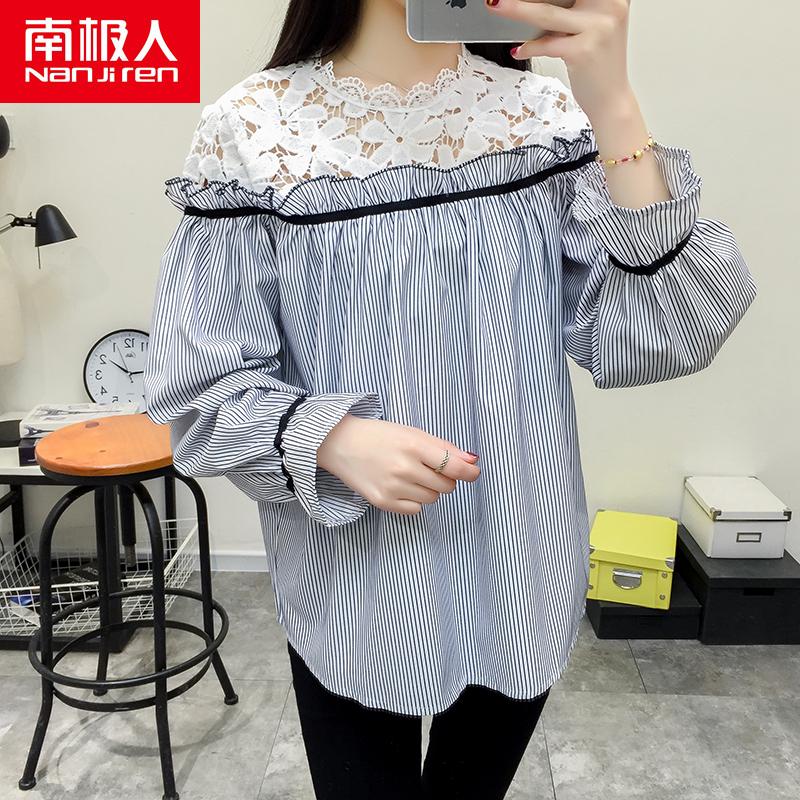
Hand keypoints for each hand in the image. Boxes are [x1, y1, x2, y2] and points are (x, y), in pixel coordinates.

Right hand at [317, 414, 480, 515]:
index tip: (473, 473)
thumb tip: (472, 461)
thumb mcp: (413, 433)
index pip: (454, 466)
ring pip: (433, 498)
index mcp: (414, 445)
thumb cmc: (380, 436)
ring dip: (429, 489)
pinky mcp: (383, 502)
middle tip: (428, 467)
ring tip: (410, 475)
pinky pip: (416, 509)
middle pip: (446, 485)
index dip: (469, 472)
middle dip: (444, 478)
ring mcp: (393, 487)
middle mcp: (404, 468)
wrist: (341, 444)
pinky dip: (414, 500)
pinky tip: (401, 486)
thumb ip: (444, 447)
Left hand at [485, 0, 633, 118]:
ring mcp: (598, 29)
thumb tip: (532, 2)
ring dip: (516, 9)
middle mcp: (610, 7)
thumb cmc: (597, 64)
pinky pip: (546, 44)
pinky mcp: (583, 51)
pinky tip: (518, 51)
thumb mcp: (591, 28)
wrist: (611, 99)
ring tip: (497, 6)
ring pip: (547, 15)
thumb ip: (572, 10)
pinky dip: (528, 48)